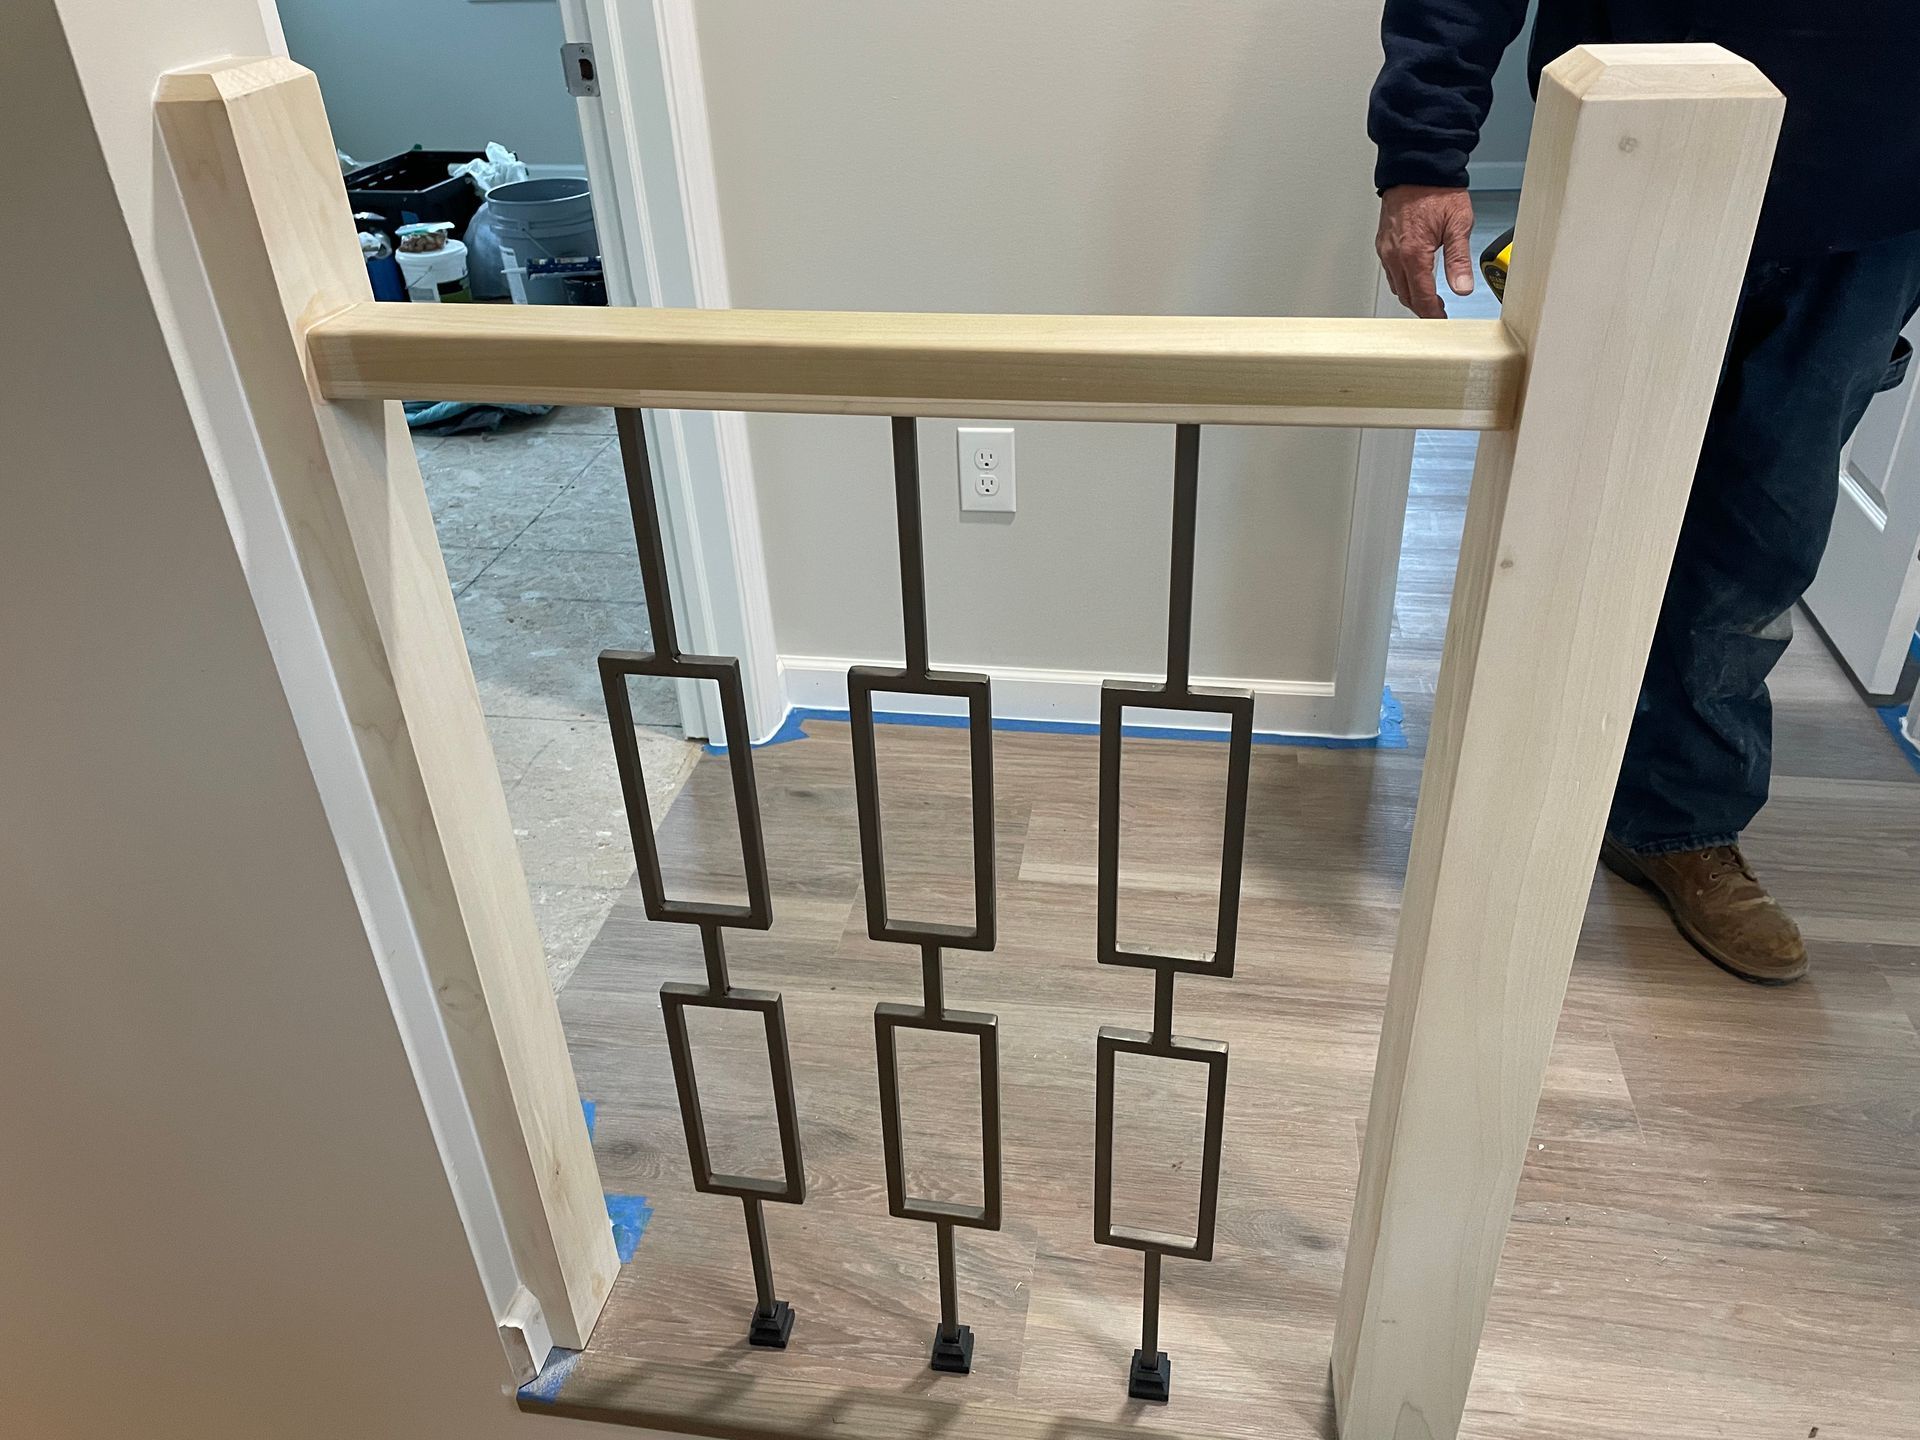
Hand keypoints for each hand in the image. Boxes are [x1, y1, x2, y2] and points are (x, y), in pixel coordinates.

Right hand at [1375, 186, 1475, 318]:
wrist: (1416, 167)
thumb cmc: (1436, 190)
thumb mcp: (1458, 224)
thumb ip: (1458, 260)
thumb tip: (1462, 287)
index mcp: (1414, 253)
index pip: (1421, 296)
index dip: (1432, 313)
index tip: (1441, 320)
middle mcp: (1395, 254)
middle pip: (1406, 295)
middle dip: (1422, 308)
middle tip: (1438, 314)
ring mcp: (1386, 249)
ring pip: (1396, 285)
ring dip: (1411, 295)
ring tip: (1428, 298)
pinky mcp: (1383, 243)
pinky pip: (1390, 271)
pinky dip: (1402, 281)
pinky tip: (1414, 278)